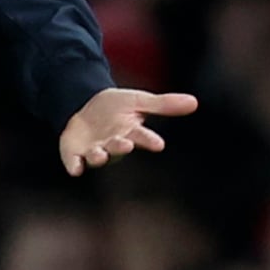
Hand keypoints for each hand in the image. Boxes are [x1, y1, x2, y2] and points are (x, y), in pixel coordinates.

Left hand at [59, 88, 197, 176]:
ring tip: (100, 154)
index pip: (142, 136)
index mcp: (130, 132)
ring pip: (98, 156)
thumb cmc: (116, 108)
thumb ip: (164, 105)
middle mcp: (113, 144)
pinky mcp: (74, 153)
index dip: (149, 140)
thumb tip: (195, 102)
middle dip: (121, 146)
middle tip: (126, 144)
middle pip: (118, 147)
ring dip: (99, 156)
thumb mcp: (139, 101)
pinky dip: (74, 165)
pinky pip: (74, 162)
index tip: (158, 144)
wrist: (84, 105)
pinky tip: (75, 169)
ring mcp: (94, 149)